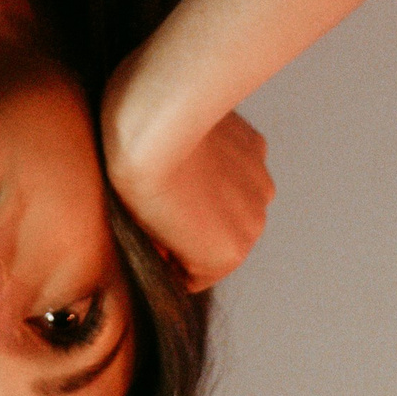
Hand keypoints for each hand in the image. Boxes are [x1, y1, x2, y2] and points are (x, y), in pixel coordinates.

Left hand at [103, 107, 274, 292]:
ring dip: (213, 193)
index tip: (149, 229)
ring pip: (233, 201)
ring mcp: (259, 186)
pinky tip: (197, 146)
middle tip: (162, 196)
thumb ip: (168, 248)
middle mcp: (253, 228)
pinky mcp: (258, 149)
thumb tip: (171, 238)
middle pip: (218, 237)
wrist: (153, 121)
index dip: (167, 254)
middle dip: (196, 224)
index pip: (193, 274)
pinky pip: (239, 166)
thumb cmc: (137, 179)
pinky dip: (223, 161)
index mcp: (226, 258)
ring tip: (178, 167)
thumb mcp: (141, 232)